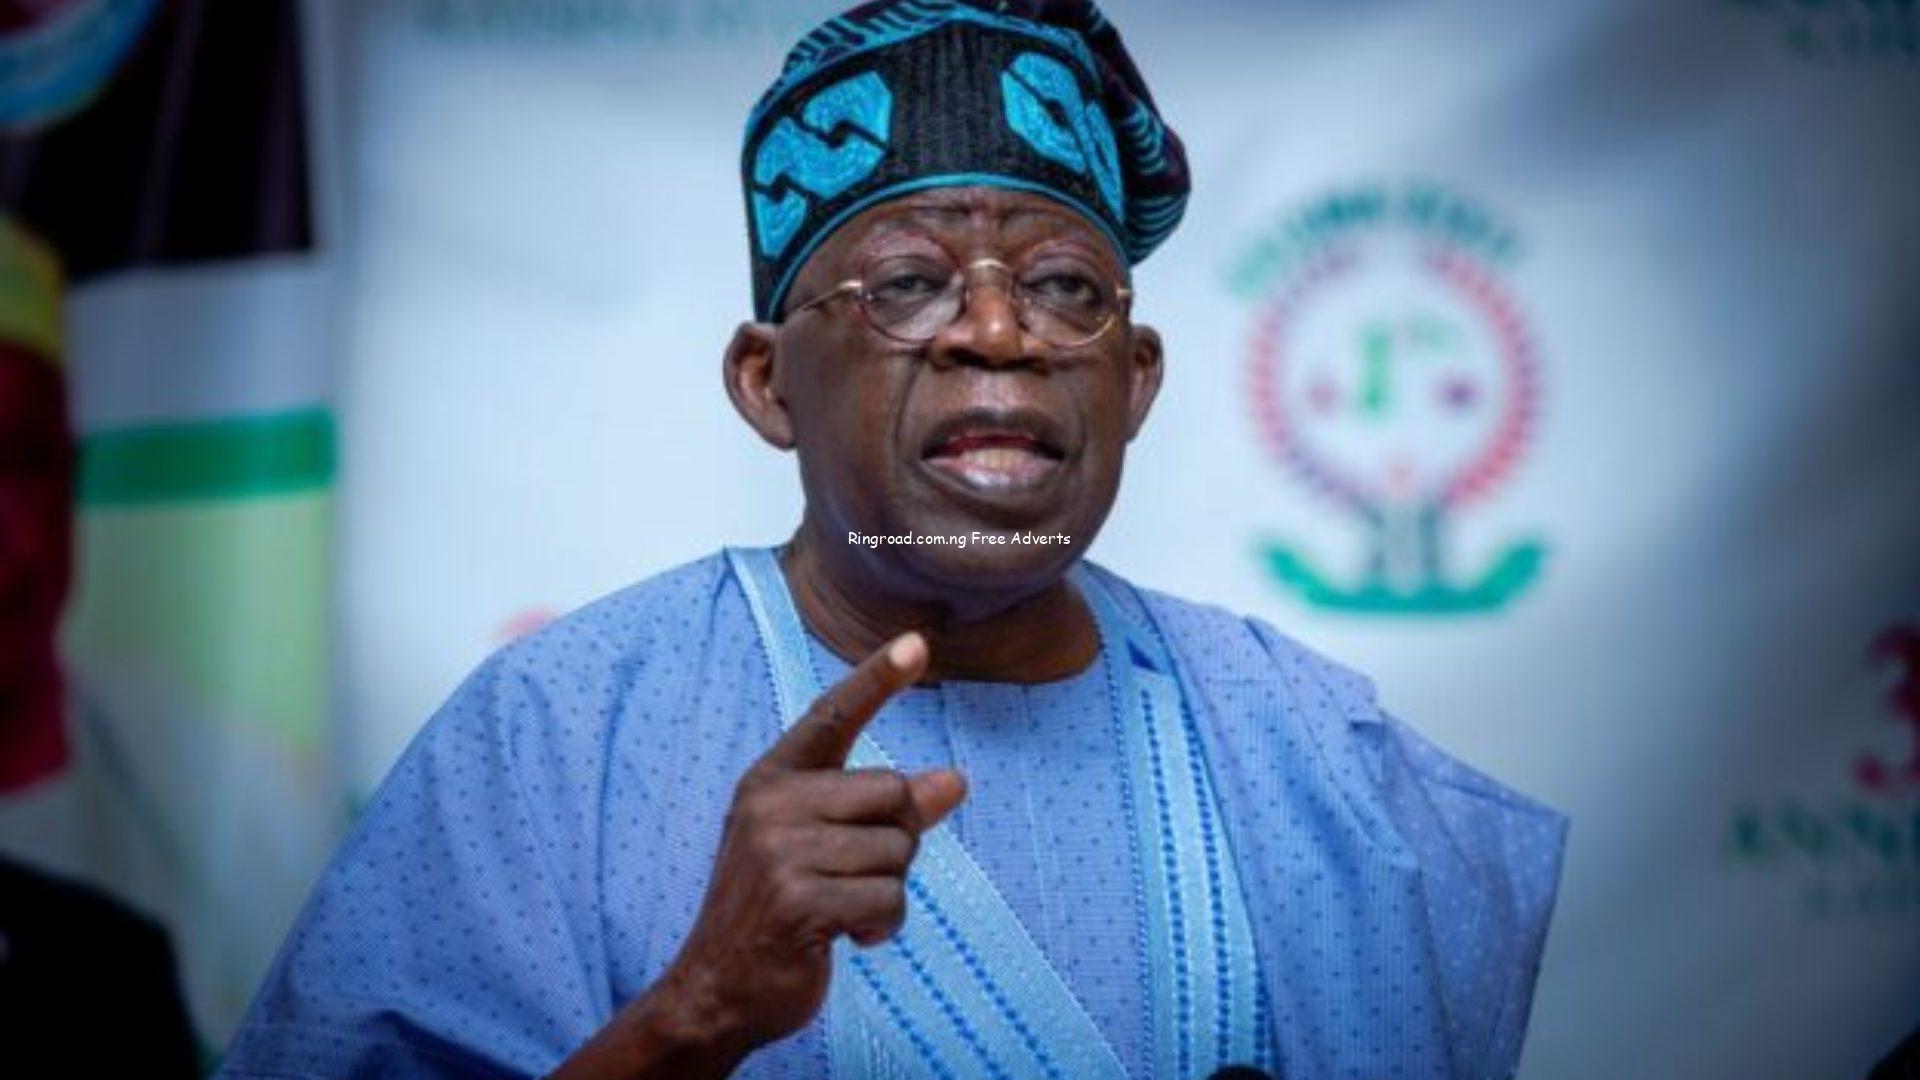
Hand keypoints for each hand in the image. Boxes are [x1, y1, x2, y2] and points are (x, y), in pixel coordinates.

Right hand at [554, 632, 965, 1078]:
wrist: (718, 989)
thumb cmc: (780, 909)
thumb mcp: (827, 847)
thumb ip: (888, 812)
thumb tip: (956, 780)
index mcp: (773, 778)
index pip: (833, 716)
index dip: (877, 679)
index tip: (919, 641)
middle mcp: (770, 804)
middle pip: (892, 793)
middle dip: (895, 842)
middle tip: (852, 877)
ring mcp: (779, 852)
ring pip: (896, 852)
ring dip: (887, 893)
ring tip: (841, 910)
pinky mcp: (797, 901)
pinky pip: (888, 899)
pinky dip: (881, 926)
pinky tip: (845, 938)